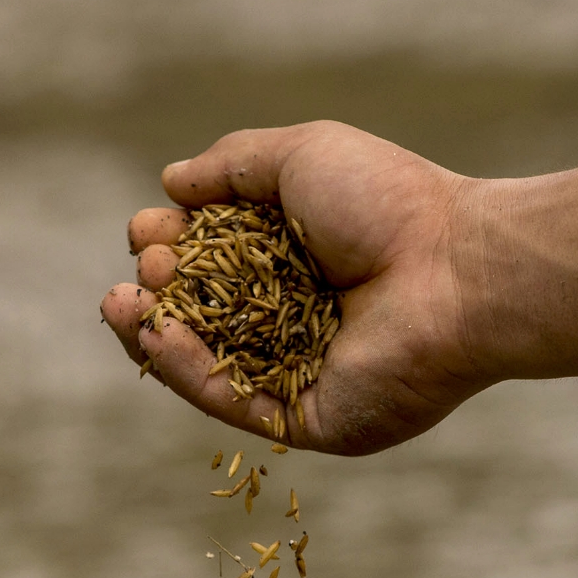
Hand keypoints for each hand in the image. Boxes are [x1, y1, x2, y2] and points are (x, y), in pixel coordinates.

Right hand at [100, 121, 491, 455]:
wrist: (457, 269)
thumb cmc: (391, 204)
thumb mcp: (301, 158)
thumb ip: (232, 166)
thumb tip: (170, 182)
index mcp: (297, 258)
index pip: (212, 259)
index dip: (172, 244)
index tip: (150, 230)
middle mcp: (296, 318)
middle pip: (202, 311)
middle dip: (162, 286)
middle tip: (151, 264)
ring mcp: (301, 373)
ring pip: (207, 363)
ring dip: (155, 333)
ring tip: (121, 302)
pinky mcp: (310, 419)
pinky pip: (233, 402)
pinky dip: (186, 372)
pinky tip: (154, 336)